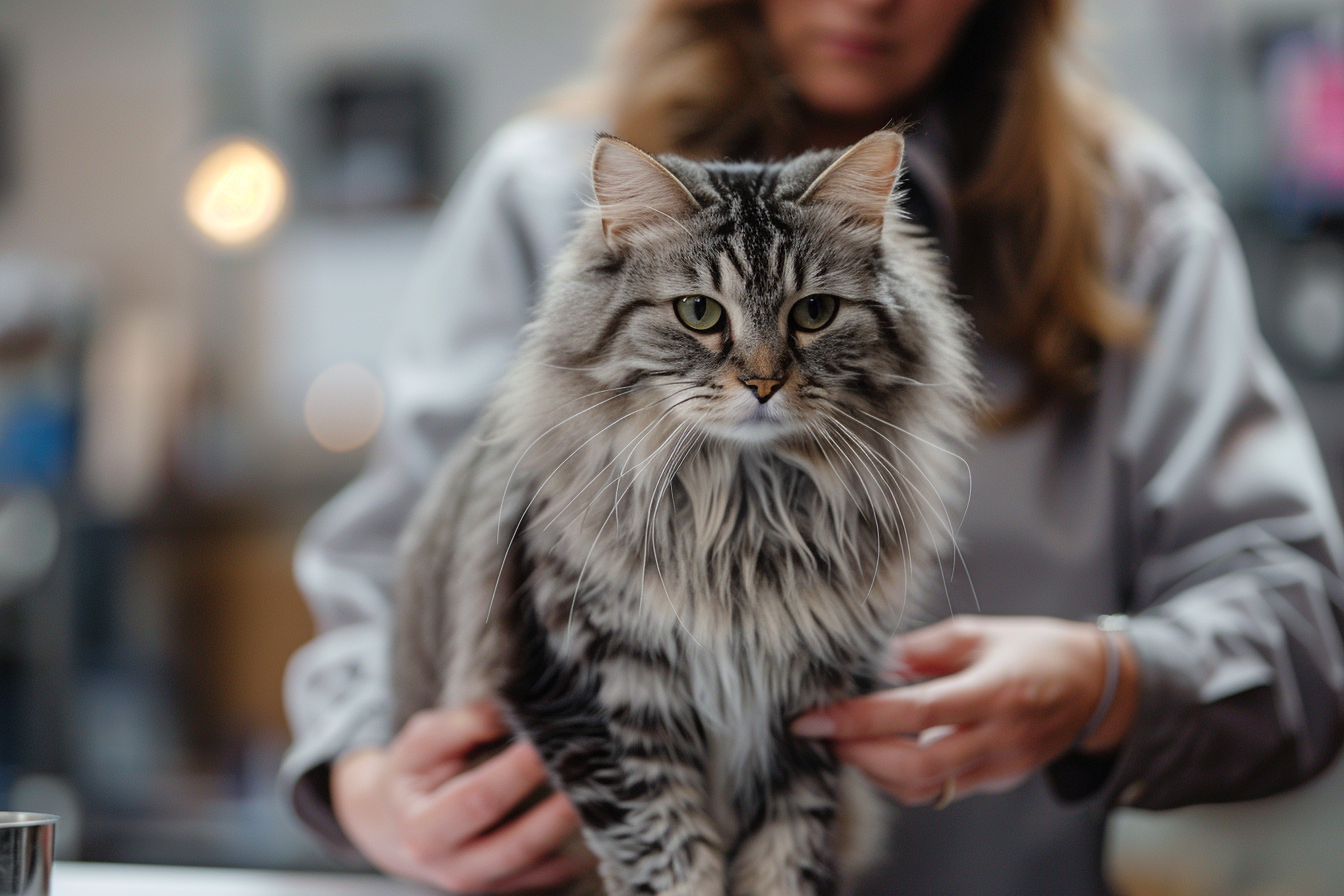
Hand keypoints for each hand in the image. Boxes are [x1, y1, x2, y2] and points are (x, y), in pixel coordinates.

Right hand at [331, 703, 591, 892]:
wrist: (394, 823)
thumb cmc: (413, 773)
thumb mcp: (422, 743)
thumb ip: (463, 725)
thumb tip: (510, 706)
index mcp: (422, 828)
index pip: (479, 800)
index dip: (517, 772)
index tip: (548, 740)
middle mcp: (451, 867)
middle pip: (516, 844)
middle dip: (558, 810)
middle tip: (592, 770)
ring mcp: (481, 884)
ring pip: (538, 865)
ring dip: (574, 831)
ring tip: (604, 793)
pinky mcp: (505, 888)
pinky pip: (549, 877)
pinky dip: (576, 852)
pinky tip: (600, 820)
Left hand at [791, 616, 1138, 805]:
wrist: (1097, 688)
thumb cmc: (1037, 651)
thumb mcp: (979, 633)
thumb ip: (922, 649)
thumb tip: (870, 663)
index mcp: (993, 691)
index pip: (913, 712)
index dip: (858, 719)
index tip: (814, 717)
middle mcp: (997, 737)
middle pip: (914, 768)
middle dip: (856, 755)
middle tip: (820, 733)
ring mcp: (999, 767)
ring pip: (922, 789)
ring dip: (872, 770)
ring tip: (844, 740)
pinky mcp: (996, 781)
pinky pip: (937, 791)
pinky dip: (898, 776)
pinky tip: (878, 751)